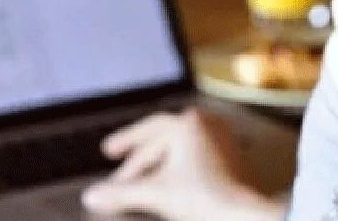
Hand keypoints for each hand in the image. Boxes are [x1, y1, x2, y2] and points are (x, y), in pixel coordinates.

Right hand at [81, 108, 281, 220]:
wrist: (245, 214)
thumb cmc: (209, 197)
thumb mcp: (156, 194)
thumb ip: (121, 194)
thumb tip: (92, 195)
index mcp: (188, 124)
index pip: (148, 130)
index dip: (125, 141)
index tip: (109, 150)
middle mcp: (208, 125)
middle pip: (163, 140)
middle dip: (139, 159)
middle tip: (120, 171)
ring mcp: (222, 140)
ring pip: (180, 149)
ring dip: (159, 164)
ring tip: (143, 180)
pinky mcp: (232, 158)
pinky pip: (197, 157)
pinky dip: (178, 169)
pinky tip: (171, 184)